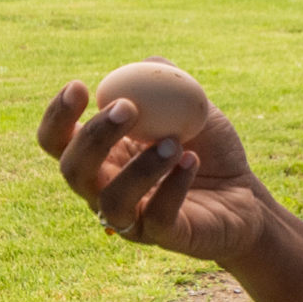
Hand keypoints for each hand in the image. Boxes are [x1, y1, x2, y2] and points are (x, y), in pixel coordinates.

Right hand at [36, 79, 278, 262]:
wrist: (245, 194)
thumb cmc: (208, 148)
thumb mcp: (192, 108)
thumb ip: (167, 85)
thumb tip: (147, 63)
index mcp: (101, 155)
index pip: (57, 141)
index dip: (58, 116)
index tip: (79, 86)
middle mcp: (105, 189)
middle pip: (73, 170)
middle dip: (94, 137)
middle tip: (126, 108)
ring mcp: (132, 219)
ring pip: (111, 201)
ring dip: (138, 168)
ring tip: (173, 142)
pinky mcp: (164, 237)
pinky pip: (157, 218)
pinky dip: (173, 187)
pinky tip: (192, 160)